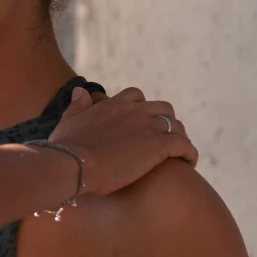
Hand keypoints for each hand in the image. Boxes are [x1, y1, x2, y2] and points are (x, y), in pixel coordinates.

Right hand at [48, 86, 197, 197]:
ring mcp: (148, 127)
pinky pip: (184, 145)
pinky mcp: (158, 146)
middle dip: (167, 122)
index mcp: (113, 105)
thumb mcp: (68, 122)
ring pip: (177, 126)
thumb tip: (80, 91)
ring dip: (180, 137)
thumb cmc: (66, 149)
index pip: (136, 96)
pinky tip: (189, 162)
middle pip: (163, 109)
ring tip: (180, 153)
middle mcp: (133, 111)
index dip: (143, 108)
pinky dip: (190, 152)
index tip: (143, 123)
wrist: (73, 165)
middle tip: (166, 139)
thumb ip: (77, 106)